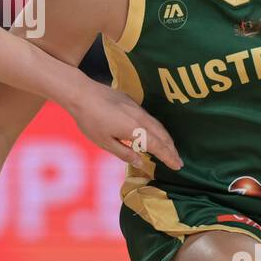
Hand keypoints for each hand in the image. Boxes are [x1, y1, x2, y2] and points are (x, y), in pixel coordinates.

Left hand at [64, 79, 182, 171]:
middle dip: (172, 149)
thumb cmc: (90, 121)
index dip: (169, 157)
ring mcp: (137, 108)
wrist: (82, 93)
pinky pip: (150, 118)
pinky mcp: (132, 101)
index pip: (158, 146)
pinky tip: (154, 133)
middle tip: (178, 161)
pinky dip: (157, 128)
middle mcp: (141, 118)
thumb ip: (124, 153)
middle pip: (162, 135)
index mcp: (135, 130)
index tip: (177, 166)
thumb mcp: (105, 143)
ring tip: (170, 149)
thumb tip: (140, 162)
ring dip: (166, 138)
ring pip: (158, 125)